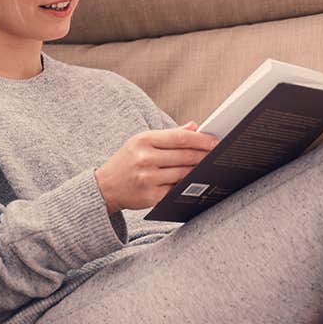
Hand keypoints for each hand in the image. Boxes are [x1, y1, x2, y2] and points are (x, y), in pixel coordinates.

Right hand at [94, 121, 219, 213]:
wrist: (104, 187)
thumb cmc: (127, 161)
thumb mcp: (141, 142)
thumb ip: (169, 135)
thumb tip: (194, 126)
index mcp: (144, 140)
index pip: (179, 138)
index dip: (201, 139)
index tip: (215, 141)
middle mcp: (145, 159)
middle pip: (184, 156)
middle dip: (204, 155)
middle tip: (218, 154)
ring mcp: (148, 178)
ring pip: (183, 173)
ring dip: (198, 170)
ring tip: (209, 166)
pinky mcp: (151, 196)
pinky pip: (176, 189)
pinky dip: (186, 184)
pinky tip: (195, 180)